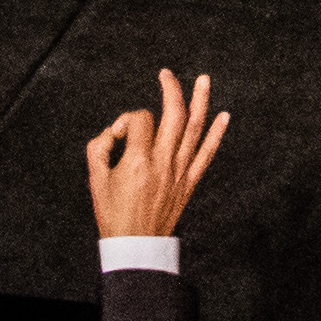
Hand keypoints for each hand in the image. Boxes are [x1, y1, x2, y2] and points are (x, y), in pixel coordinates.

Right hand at [84, 69, 228, 241]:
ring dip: (201, 101)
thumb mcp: (95, 180)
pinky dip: (217, 134)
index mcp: (138, 161)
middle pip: (174, 115)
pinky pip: (207, 154)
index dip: (126, 119)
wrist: (135, 246)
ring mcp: (179, 172)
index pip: (139, 120)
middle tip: (166, 74)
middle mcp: (163, 163)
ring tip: (204, 79)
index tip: (118, 133)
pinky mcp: (190, 182)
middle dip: (171, 89)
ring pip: (195, 129)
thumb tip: (113, 131)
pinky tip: (225, 116)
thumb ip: (99, 149)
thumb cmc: (113, 214)